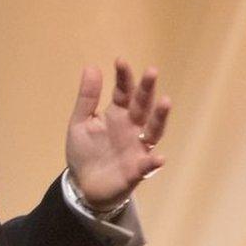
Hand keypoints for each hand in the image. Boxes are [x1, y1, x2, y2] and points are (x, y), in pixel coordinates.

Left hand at [65, 59, 170, 210]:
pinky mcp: (137, 171)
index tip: (120, 61)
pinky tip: (158, 158)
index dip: (123, 78)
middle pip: (142, 106)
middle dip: (147, 90)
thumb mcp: (80, 123)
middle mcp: (132, 128)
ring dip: (160, 117)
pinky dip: (153, 162)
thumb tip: (92, 66)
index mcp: (116, 115)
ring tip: (166, 101)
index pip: (123, 92)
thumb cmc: (85, 152)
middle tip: (152, 71)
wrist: (84, 185)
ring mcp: (137, 148)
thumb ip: (87, 98)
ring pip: (153, 131)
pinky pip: (148, 166)